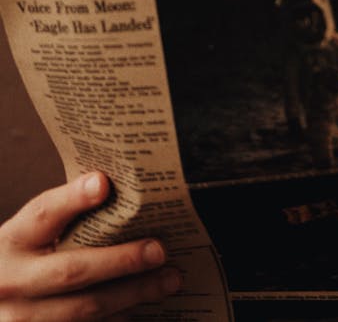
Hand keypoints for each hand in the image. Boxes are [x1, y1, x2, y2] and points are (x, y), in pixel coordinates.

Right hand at [0, 172, 181, 319]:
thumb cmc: (23, 260)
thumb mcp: (30, 235)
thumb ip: (65, 214)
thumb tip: (114, 185)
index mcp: (13, 241)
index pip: (42, 214)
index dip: (72, 199)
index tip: (104, 183)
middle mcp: (12, 282)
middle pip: (72, 271)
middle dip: (121, 261)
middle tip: (159, 250)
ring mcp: (21, 319)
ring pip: (83, 310)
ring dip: (131, 295)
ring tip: (167, 281)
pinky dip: (117, 319)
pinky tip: (141, 307)